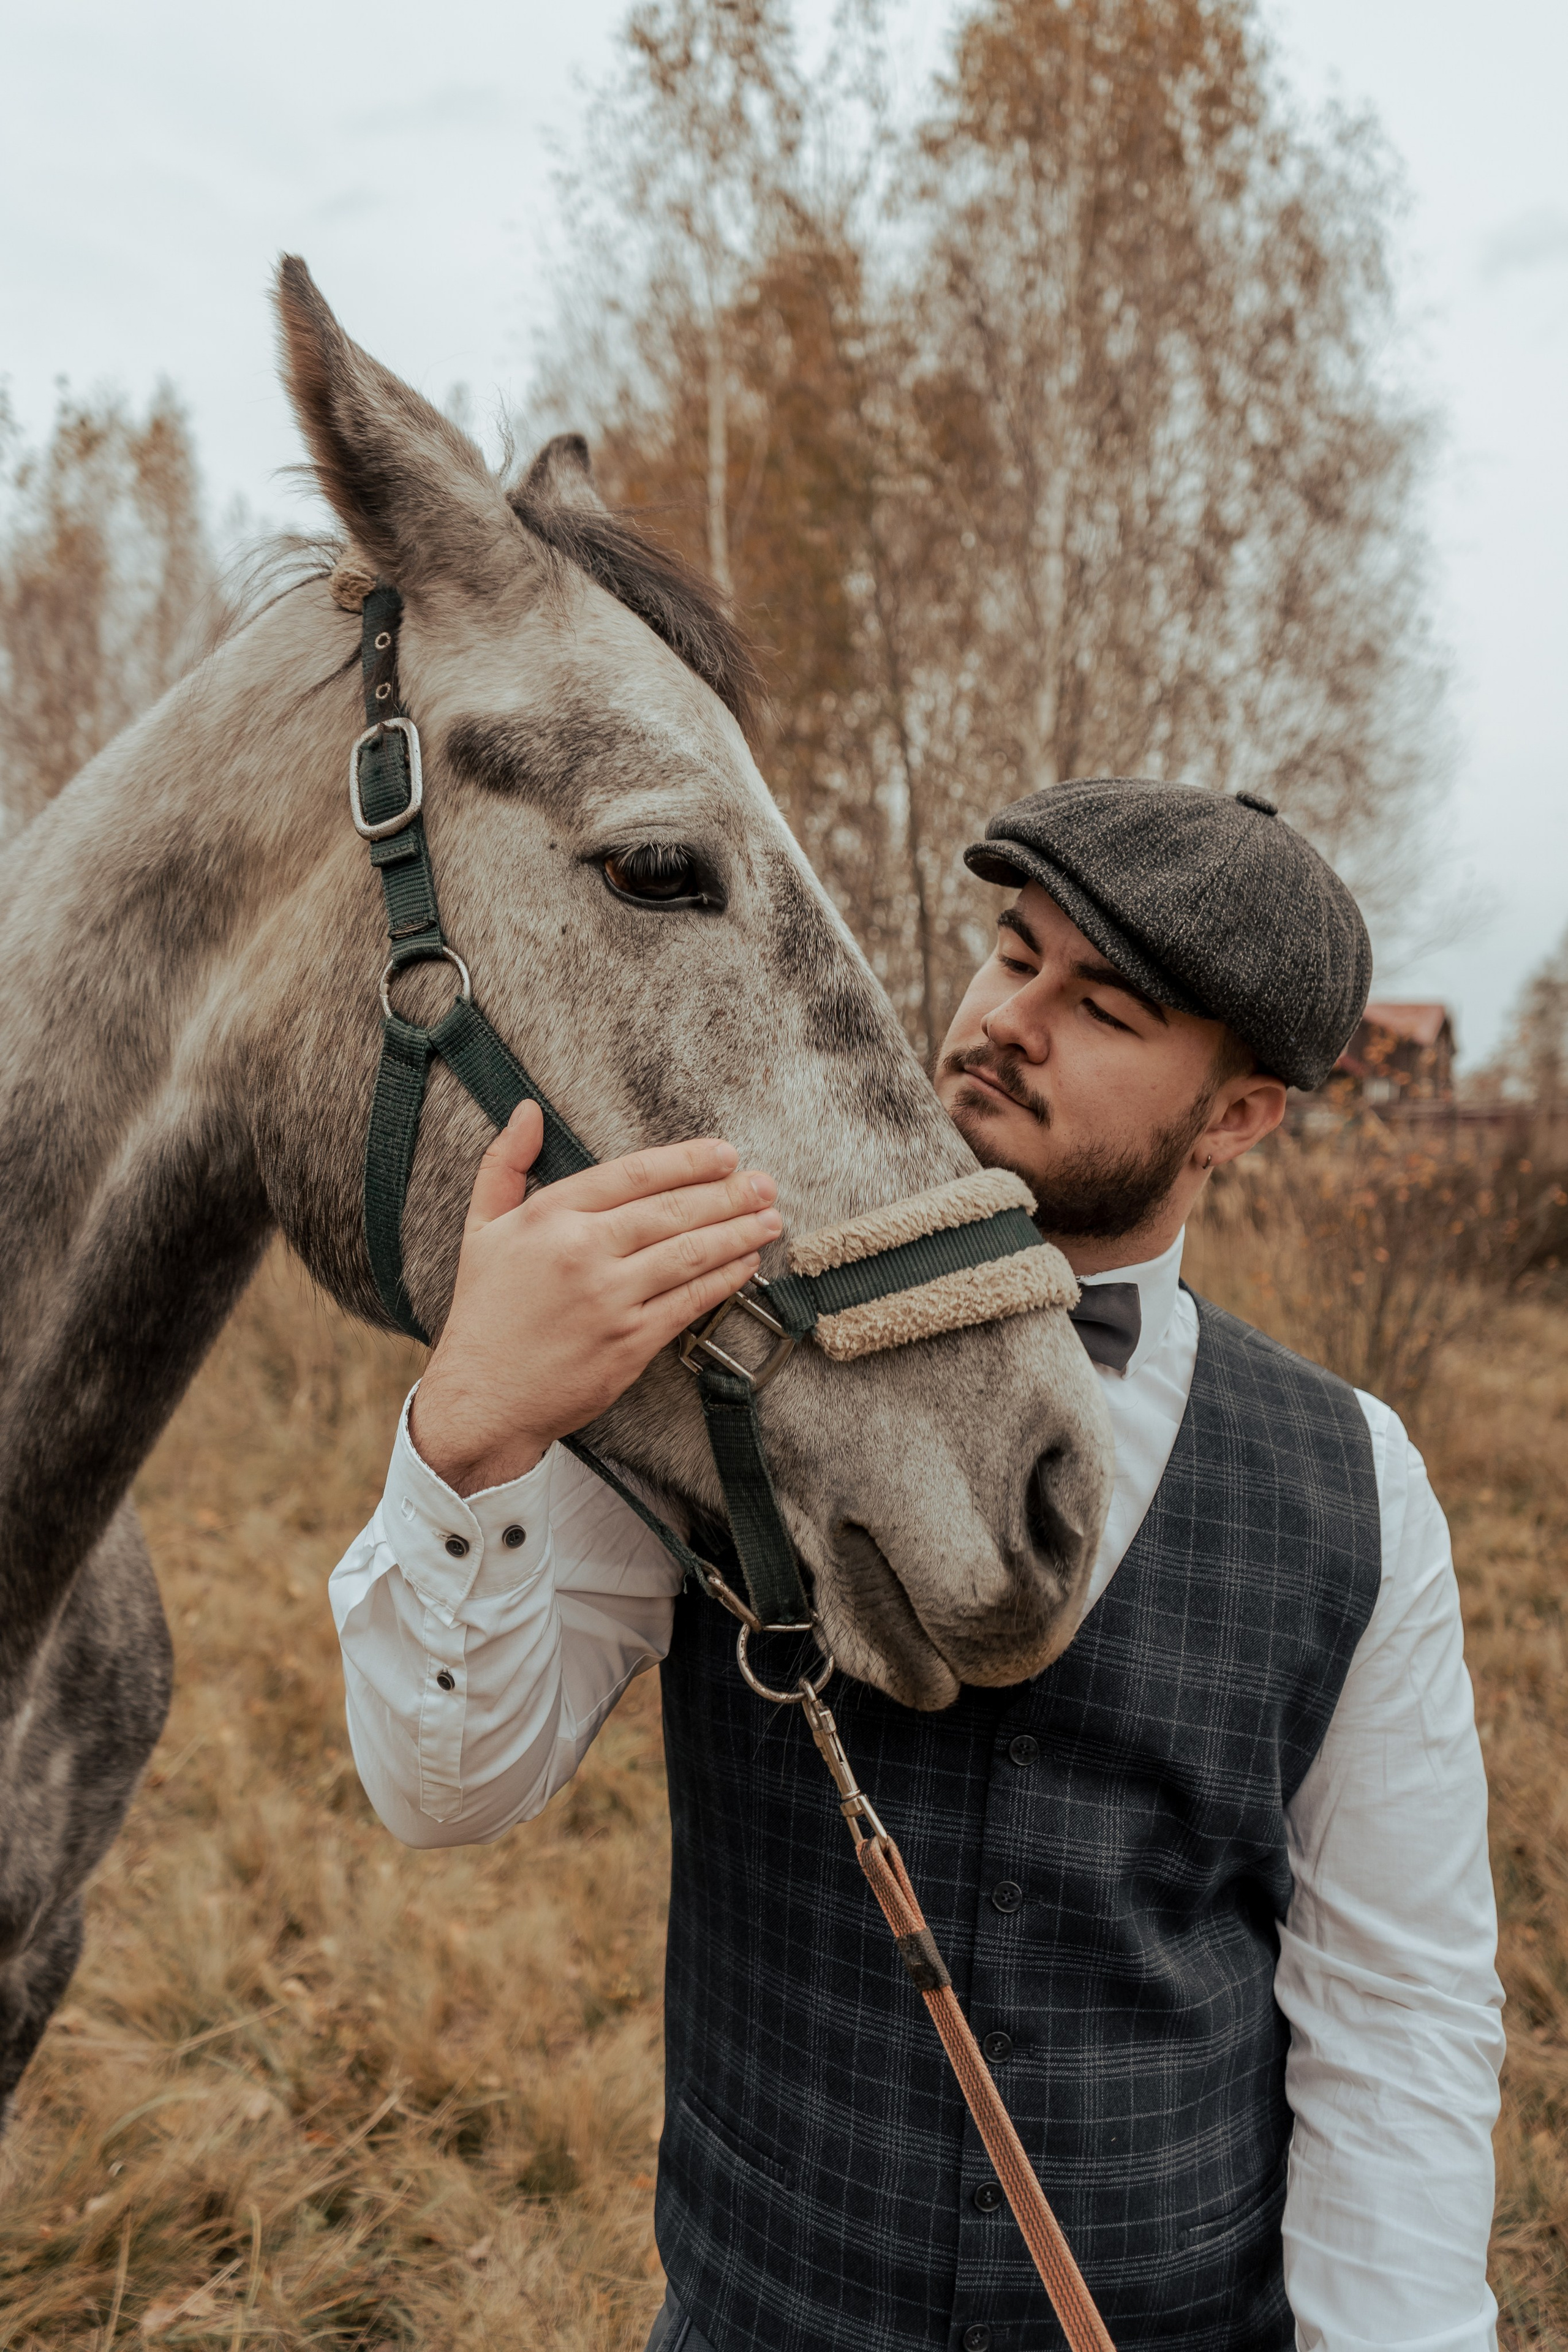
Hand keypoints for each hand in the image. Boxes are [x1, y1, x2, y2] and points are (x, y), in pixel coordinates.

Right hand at [409, 1101, 780, 1493]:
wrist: (482, 1398)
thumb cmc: (484, 1311)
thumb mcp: (481, 1227)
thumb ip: (504, 1164)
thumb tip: (527, 1111)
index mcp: (549, 1216)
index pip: (633, 1174)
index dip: (686, 1162)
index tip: (724, 1154)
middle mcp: (582, 1252)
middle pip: (671, 1211)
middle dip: (728, 1194)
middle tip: (765, 1183)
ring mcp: (610, 1299)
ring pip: (689, 1254)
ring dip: (737, 1233)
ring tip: (769, 1219)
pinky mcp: (630, 1342)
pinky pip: (689, 1301)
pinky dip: (724, 1280)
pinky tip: (745, 1265)